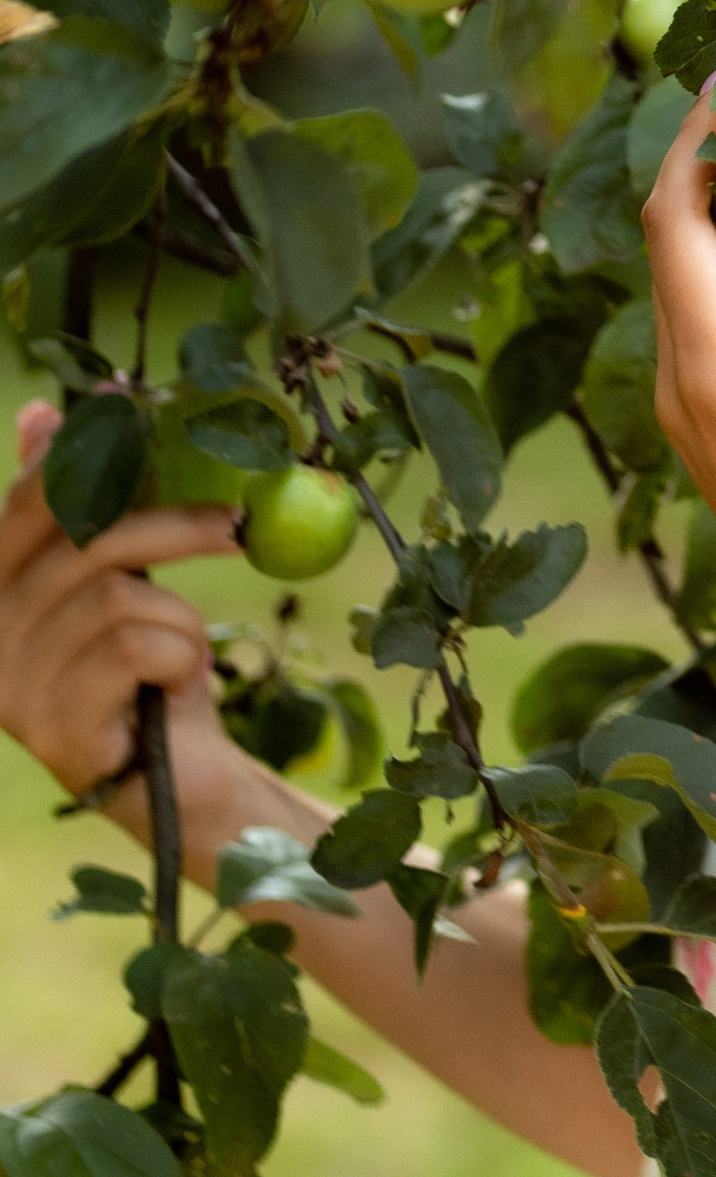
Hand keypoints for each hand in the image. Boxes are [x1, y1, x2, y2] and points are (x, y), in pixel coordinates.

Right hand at [0, 401, 243, 806]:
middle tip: (234, 525)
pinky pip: (138, 650)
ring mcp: (12, 688)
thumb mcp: (121, 577)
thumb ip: (78, 510)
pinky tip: (172, 687)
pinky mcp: (54, 730)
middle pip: (85, 544)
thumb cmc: (148, 667)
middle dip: (173, 527)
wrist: (181, 776)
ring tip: (184, 651)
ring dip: (182, 619)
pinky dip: (178, 659)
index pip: (26, 504)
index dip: (76, 450)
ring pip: (121, 598)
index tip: (124, 400)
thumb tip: (38, 412)